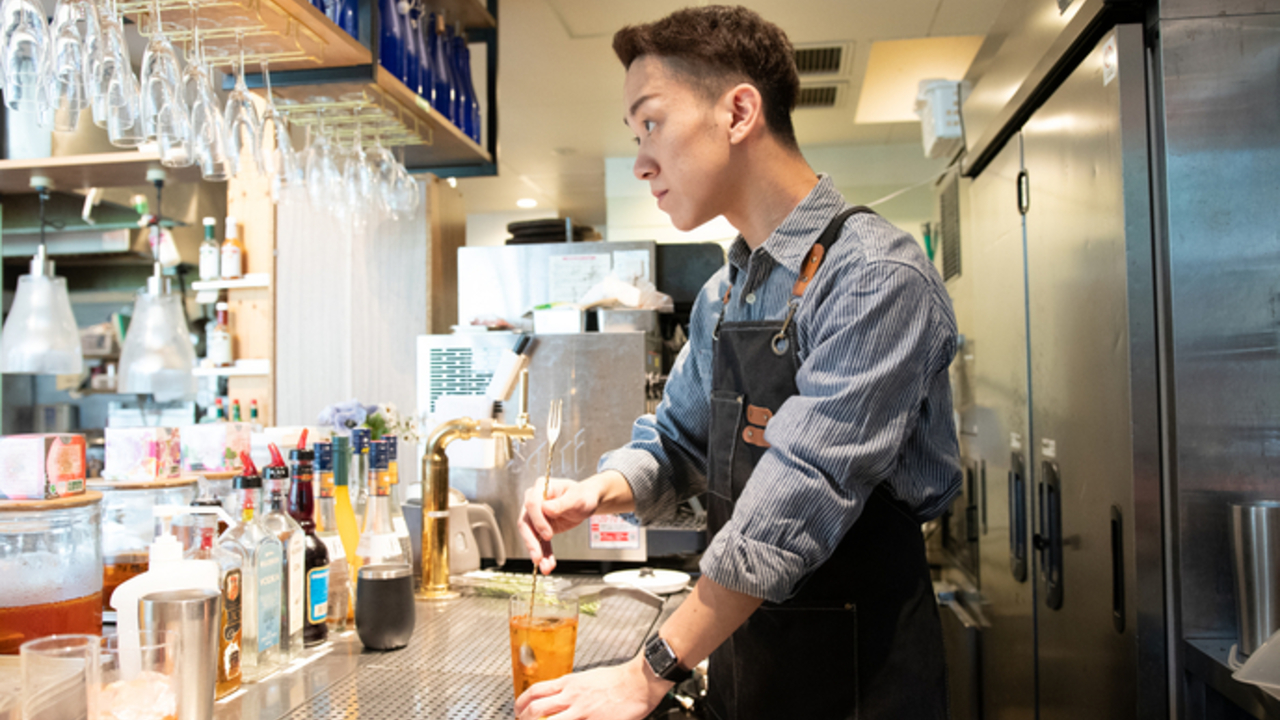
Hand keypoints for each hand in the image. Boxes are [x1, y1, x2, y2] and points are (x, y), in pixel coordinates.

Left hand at [514, 656, 669, 719]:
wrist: (638, 682)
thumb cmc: (617, 680)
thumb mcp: (587, 678)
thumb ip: (571, 688)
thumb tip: (558, 697)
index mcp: (569, 683)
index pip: (536, 691)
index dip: (521, 703)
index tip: (518, 710)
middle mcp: (572, 696)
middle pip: (536, 708)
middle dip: (523, 719)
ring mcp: (582, 712)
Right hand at [518, 476, 599, 573]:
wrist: (586, 501)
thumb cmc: (582, 494)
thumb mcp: (577, 498)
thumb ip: (561, 503)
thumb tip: (546, 509)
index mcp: (541, 488)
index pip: (532, 504)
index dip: (538, 520)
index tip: (548, 534)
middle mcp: (534, 501)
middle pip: (526, 522)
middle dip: (531, 542)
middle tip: (538, 557)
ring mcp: (536, 515)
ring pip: (530, 535)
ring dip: (537, 552)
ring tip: (544, 566)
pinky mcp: (540, 528)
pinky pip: (539, 542)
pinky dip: (544, 554)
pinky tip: (548, 564)